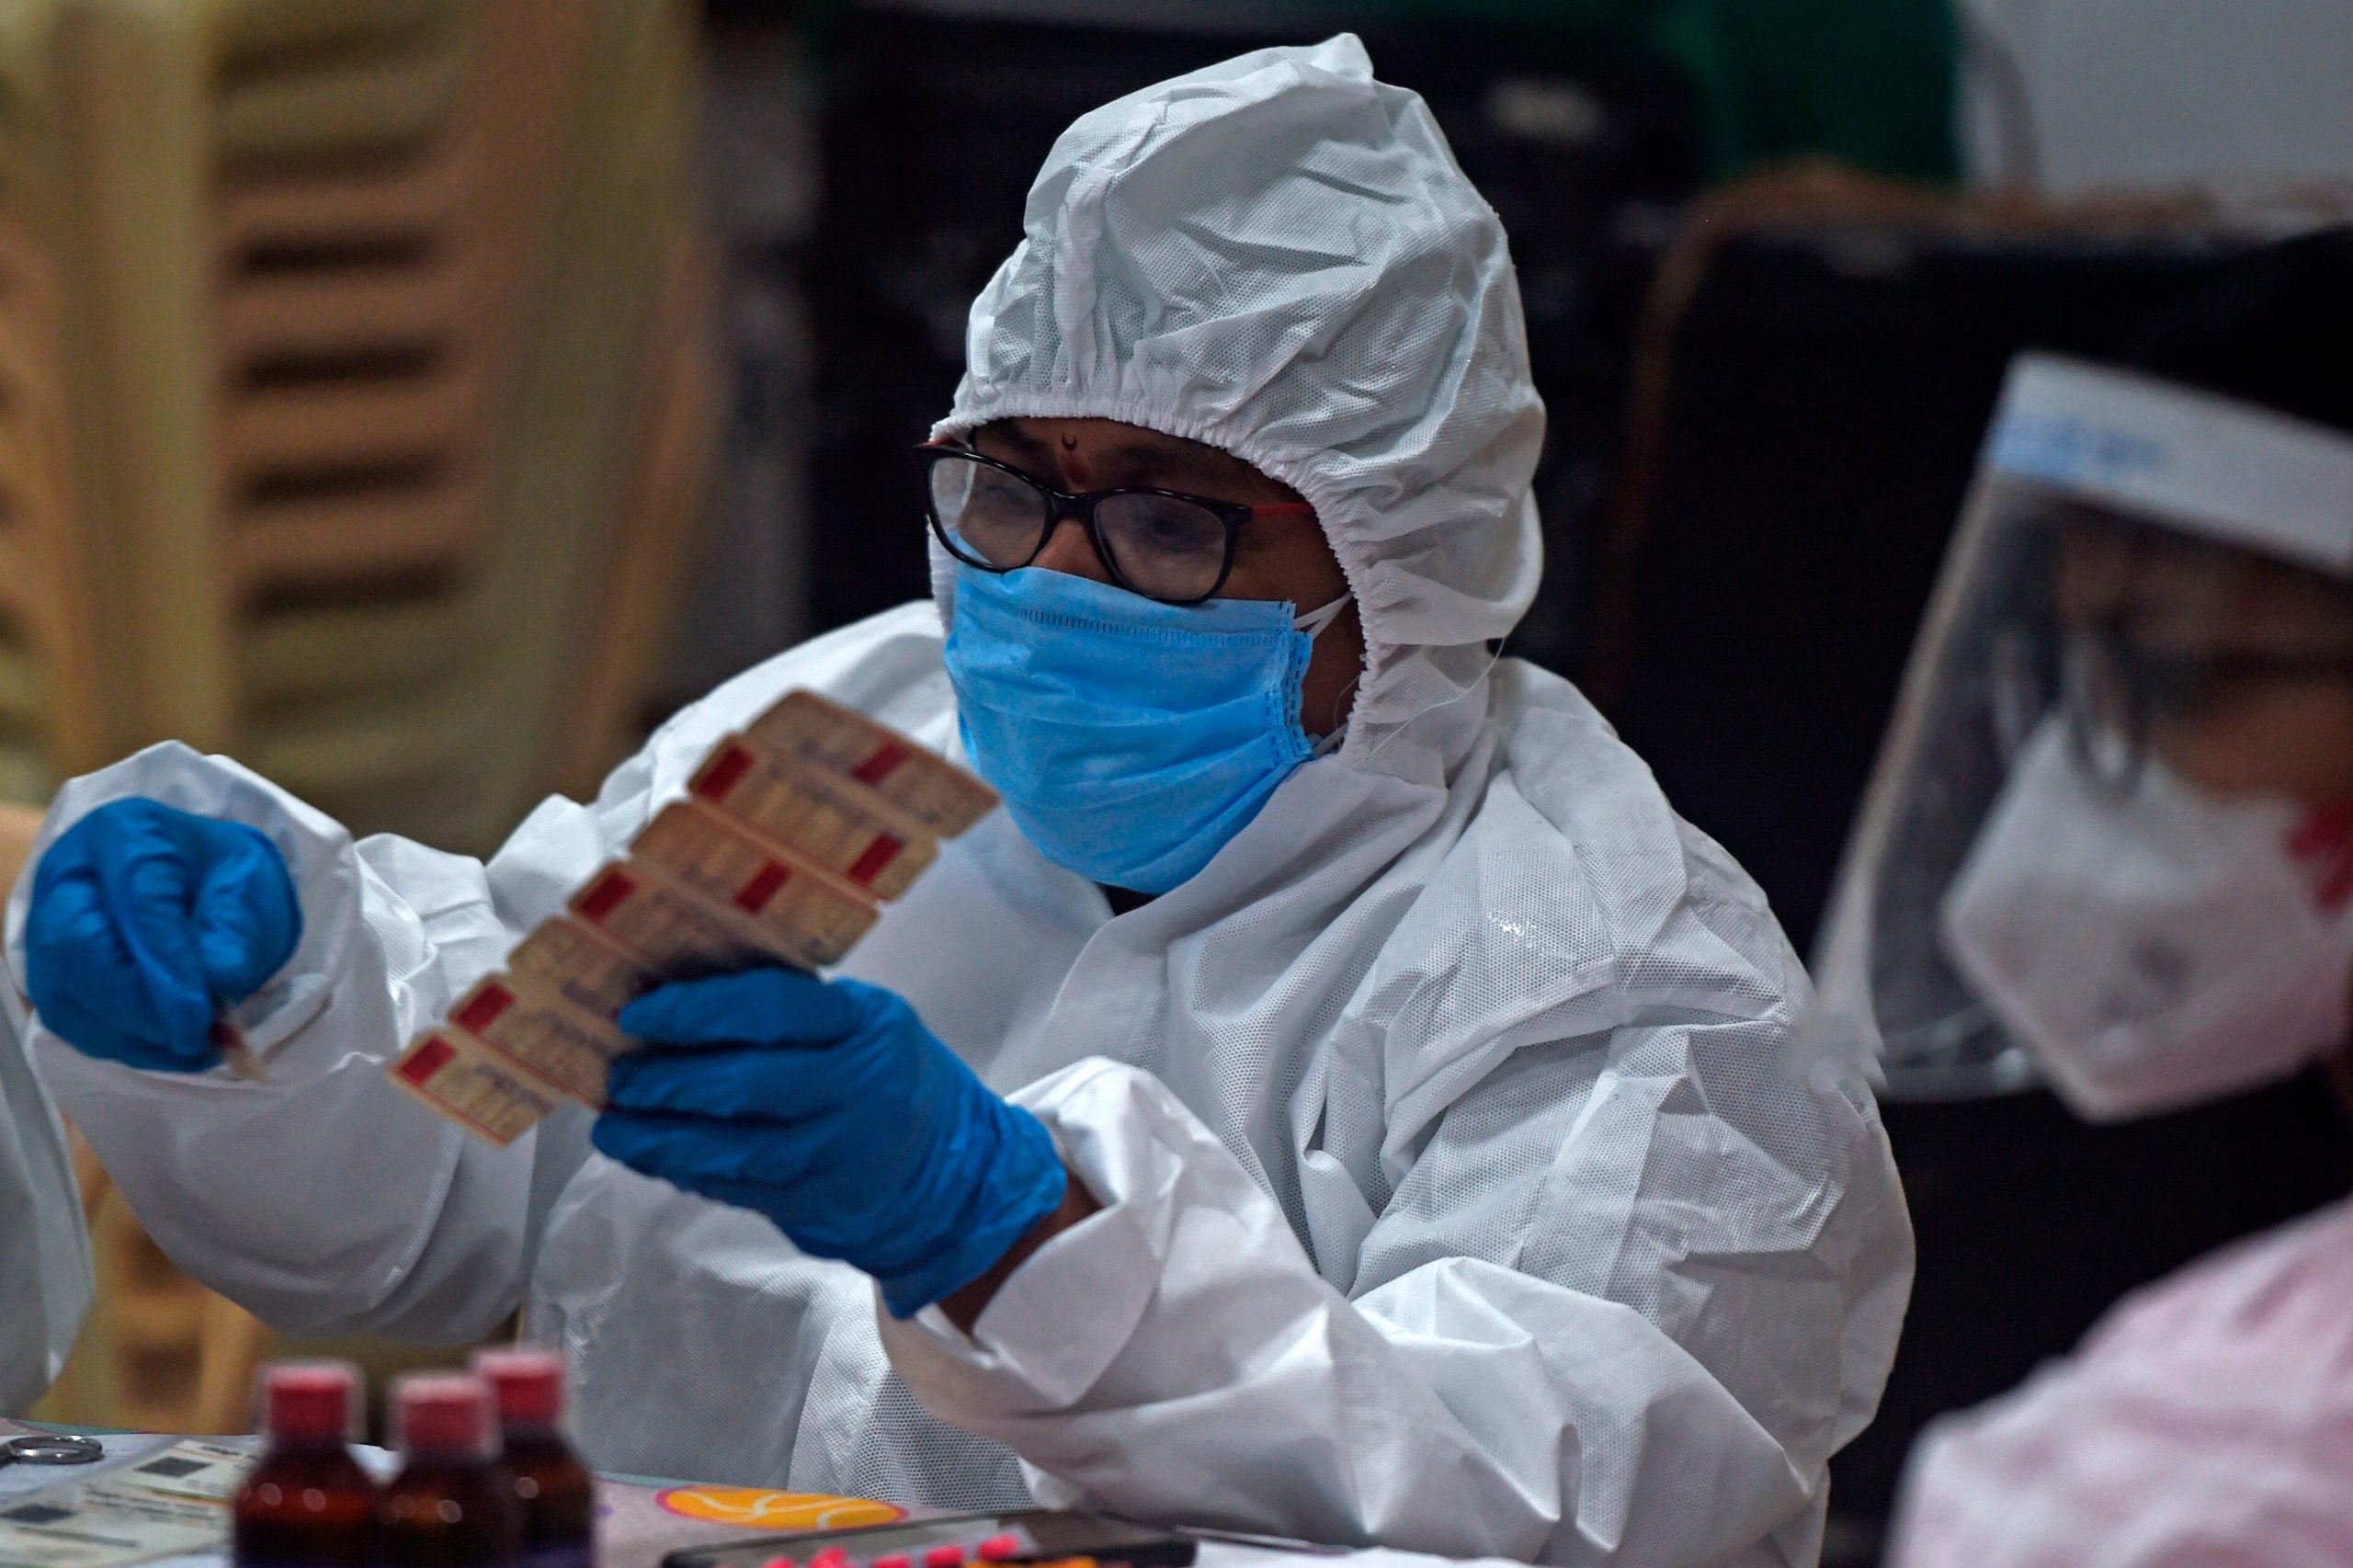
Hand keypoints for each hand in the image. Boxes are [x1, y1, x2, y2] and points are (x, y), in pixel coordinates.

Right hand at [24, 798, 301, 1070]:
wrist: (190, 884)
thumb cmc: (221, 878)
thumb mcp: (253, 883)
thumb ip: (240, 927)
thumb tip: (218, 981)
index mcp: (128, 833)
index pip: (138, 896)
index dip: (167, 962)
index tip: (200, 1015)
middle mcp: (71, 874)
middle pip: (78, 944)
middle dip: (139, 1004)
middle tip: (193, 1037)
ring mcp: (45, 923)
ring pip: (65, 989)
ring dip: (132, 1033)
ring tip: (191, 1047)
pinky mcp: (44, 970)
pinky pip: (67, 1018)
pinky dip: (119, 1043)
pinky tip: (165, 1047)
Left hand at [594, 968, 1069, 1317]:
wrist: (957, 1178)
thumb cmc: (892, 1081)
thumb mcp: (864, 1025)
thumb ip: (792, 1016)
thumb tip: (678, 1007)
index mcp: (866, 1024)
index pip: (772, 1009)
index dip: (697, 1010)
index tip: (639, 1013)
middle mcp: (857, 1088)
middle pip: (745, 1084)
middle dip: (667, 1080)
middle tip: (618, 1076)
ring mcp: (838, 1152)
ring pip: (733, 1148)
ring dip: (662, 1137)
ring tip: (615, 1128)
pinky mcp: (819, 1203)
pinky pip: (737, 1187)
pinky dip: (687, 1171)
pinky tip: (652, 1157)